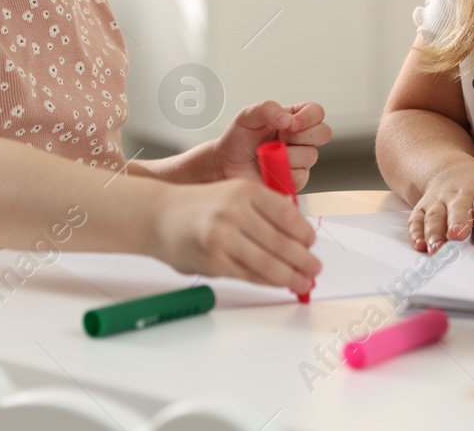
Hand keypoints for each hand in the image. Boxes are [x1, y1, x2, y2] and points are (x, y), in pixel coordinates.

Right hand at [150, 178, 319, 294]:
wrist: (158, 216)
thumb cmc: (200, 207)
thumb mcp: (233, 195)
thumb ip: (261, 212)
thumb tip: (297, 238)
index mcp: (245, 190)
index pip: (287, 214)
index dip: (304, 232)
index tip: (312, 243)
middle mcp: (235, 211)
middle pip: (281, 241)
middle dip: (303, 259)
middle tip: (315, 268)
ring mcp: (223, 237)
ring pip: (268, 262)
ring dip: (291, 275)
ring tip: (303, 282)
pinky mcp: (214, 260)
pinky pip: (249, 275)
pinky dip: (267, 281)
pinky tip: (278, 283)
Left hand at [209, 100, 331, 188]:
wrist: (225, 166)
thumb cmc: (237, 140)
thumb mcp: (247, 116)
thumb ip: (267, 108)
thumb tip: (288, 119)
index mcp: (292, 118)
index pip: (316, 112)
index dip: (309, 117)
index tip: (291, 124)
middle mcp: (300, 139)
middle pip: (323, 133)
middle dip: (302, 136)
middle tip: (281, 138)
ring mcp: (299, 160)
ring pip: (311, 156)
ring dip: (288, 155)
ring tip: (268, 155)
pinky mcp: (294, 179)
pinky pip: (300, 176)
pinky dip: (283, 172)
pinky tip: (269, 169)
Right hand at [407, 160, 473, 253]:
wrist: (455, 172)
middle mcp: (463, 194)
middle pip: (459, 208)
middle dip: (458, 222)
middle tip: (457, 236)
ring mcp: (441, 199)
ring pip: (436, 215)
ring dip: (435, 232)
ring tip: (436, 249)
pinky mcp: (424, 206)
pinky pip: (417, 218)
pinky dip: (416, 232)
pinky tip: (419, 245)